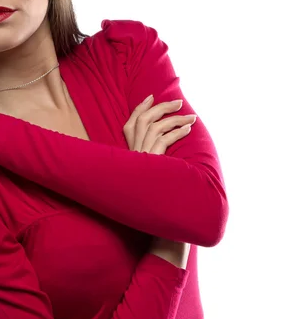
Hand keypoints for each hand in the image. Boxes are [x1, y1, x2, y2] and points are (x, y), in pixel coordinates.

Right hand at [125, 94, 194, 268]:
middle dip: (160, 107)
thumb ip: (149, 160)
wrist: (149, 221)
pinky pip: (164, 140)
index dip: (140, 108)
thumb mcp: (146, 175)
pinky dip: (177, 132)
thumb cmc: (151, 198)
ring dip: (174, 119)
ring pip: (154, 127)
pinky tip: (188, 129)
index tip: (150, 96)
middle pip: (142, 120)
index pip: (130, 124)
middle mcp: (132, 154)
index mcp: (128, 154)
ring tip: (190, 117)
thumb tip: (159, 150)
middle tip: (178, 102)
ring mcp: (140, 158)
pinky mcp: (151, 163)